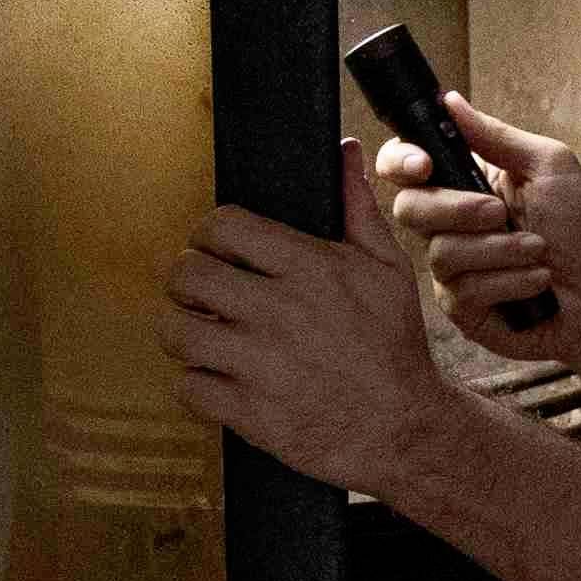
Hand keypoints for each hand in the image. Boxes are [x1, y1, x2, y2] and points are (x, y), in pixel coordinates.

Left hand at [164, 149, 449, 500]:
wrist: (405, 430)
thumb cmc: (394, 346)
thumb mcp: (387, 267)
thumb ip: (356, 206)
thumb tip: (346, 150)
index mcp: (308, 267)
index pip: (222, 226)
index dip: (209, 234)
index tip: (215, 249)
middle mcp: (278, 310)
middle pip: (186, 274)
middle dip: (184, 279)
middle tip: (198, 291)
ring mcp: (259, 363)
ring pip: (175, 330)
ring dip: (182, 329)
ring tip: (201, 333)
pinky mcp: (249, 412)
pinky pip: (186, 386)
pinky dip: (194, 382)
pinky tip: (217, 377)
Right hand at [371, 93, 580, 361]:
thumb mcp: (550, 167)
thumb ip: (497, 136)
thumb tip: (451, 101)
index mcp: (467, 181)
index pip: (406, 164)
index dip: (400, 161)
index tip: (423, 166)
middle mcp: (451, 223)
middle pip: (409, 208)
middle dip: (458, 209)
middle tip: (500, 213)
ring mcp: (453, 267)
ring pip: (441, 252)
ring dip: (500, 250)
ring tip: (539, 251)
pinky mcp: (461, 306)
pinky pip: (462, 290)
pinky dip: (508, 281)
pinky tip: (536, 282)